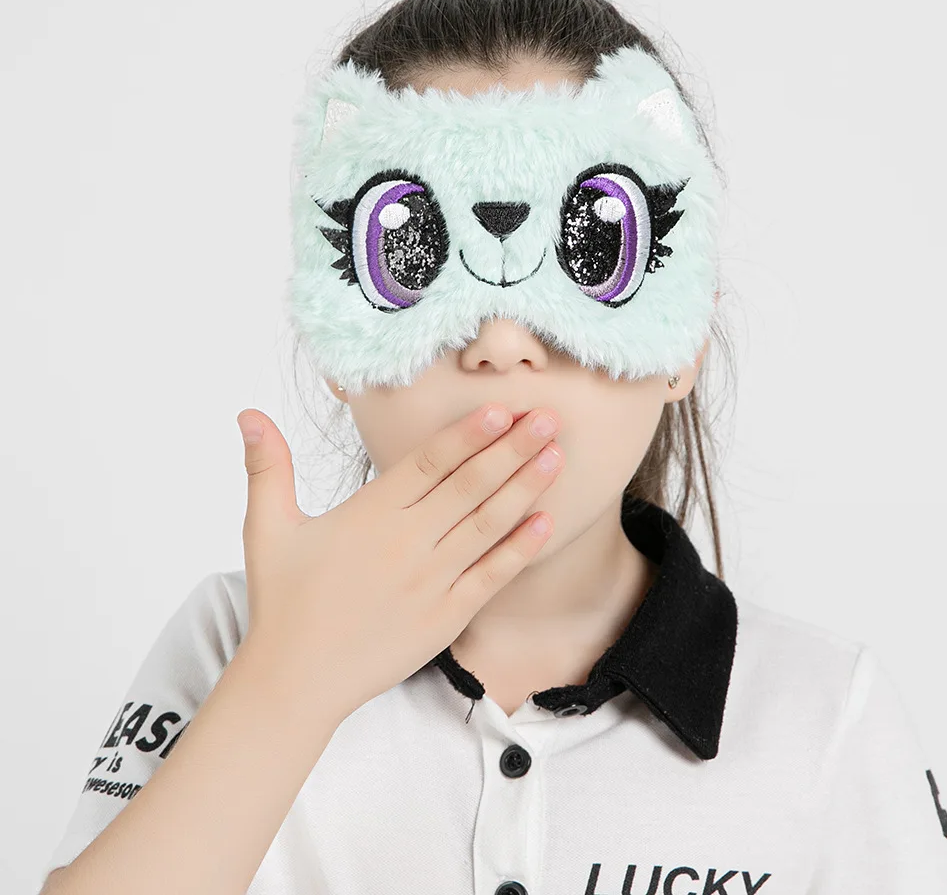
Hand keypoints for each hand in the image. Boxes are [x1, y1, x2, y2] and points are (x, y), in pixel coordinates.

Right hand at [234, 402, 563, 717]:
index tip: (501, 409)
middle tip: (549, 418)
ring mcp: (430, 581)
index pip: (428, 463)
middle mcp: (406, 543)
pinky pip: (491, 577)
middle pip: (468, 486)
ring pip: (487, 525)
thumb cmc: (283, 602)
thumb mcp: (267, 529)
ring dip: (525, 489)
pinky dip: (519, 550)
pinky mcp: (445, 617)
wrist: (296, 680)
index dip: (467, 434)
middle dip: (512, 449)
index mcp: (369, 515)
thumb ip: (267, 468)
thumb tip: (248, 414)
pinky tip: (545, 524)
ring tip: (556, 457)